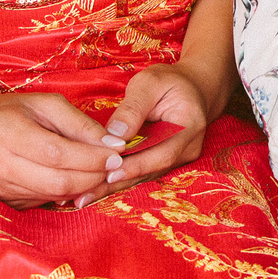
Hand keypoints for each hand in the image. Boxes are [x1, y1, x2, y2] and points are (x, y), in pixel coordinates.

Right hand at [0, 90, 123, 207]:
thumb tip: (113, 144)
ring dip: (83, 187)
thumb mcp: (45, 104)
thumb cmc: (11, 112)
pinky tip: (77, 179)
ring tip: (100, 172)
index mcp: (5, 130)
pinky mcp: (3, 201)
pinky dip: (66, 193)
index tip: (116, 153)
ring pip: (53, 195)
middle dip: (93, 176)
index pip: (57, 152)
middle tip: (114, 167)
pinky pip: (43, 200)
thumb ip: (79, 123)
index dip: (91, 157)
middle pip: (57, 180)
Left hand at [80, 62, 217, 202]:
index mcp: (189, 126)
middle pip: (151, 171)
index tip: (108, 174)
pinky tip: (97, 188)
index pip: (162, 153)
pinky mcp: (166, 161)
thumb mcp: (150, 83)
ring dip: (114, 187)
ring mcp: (179, 158)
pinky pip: (142, 171)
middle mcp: (188, 148)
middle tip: (86, 196)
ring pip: (144, 176)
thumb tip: (113, 134)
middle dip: (117, 184)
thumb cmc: (169, 81)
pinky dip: (120, 178)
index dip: (135, 166)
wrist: (192, 87)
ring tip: (85, 197)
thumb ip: (133, 108)